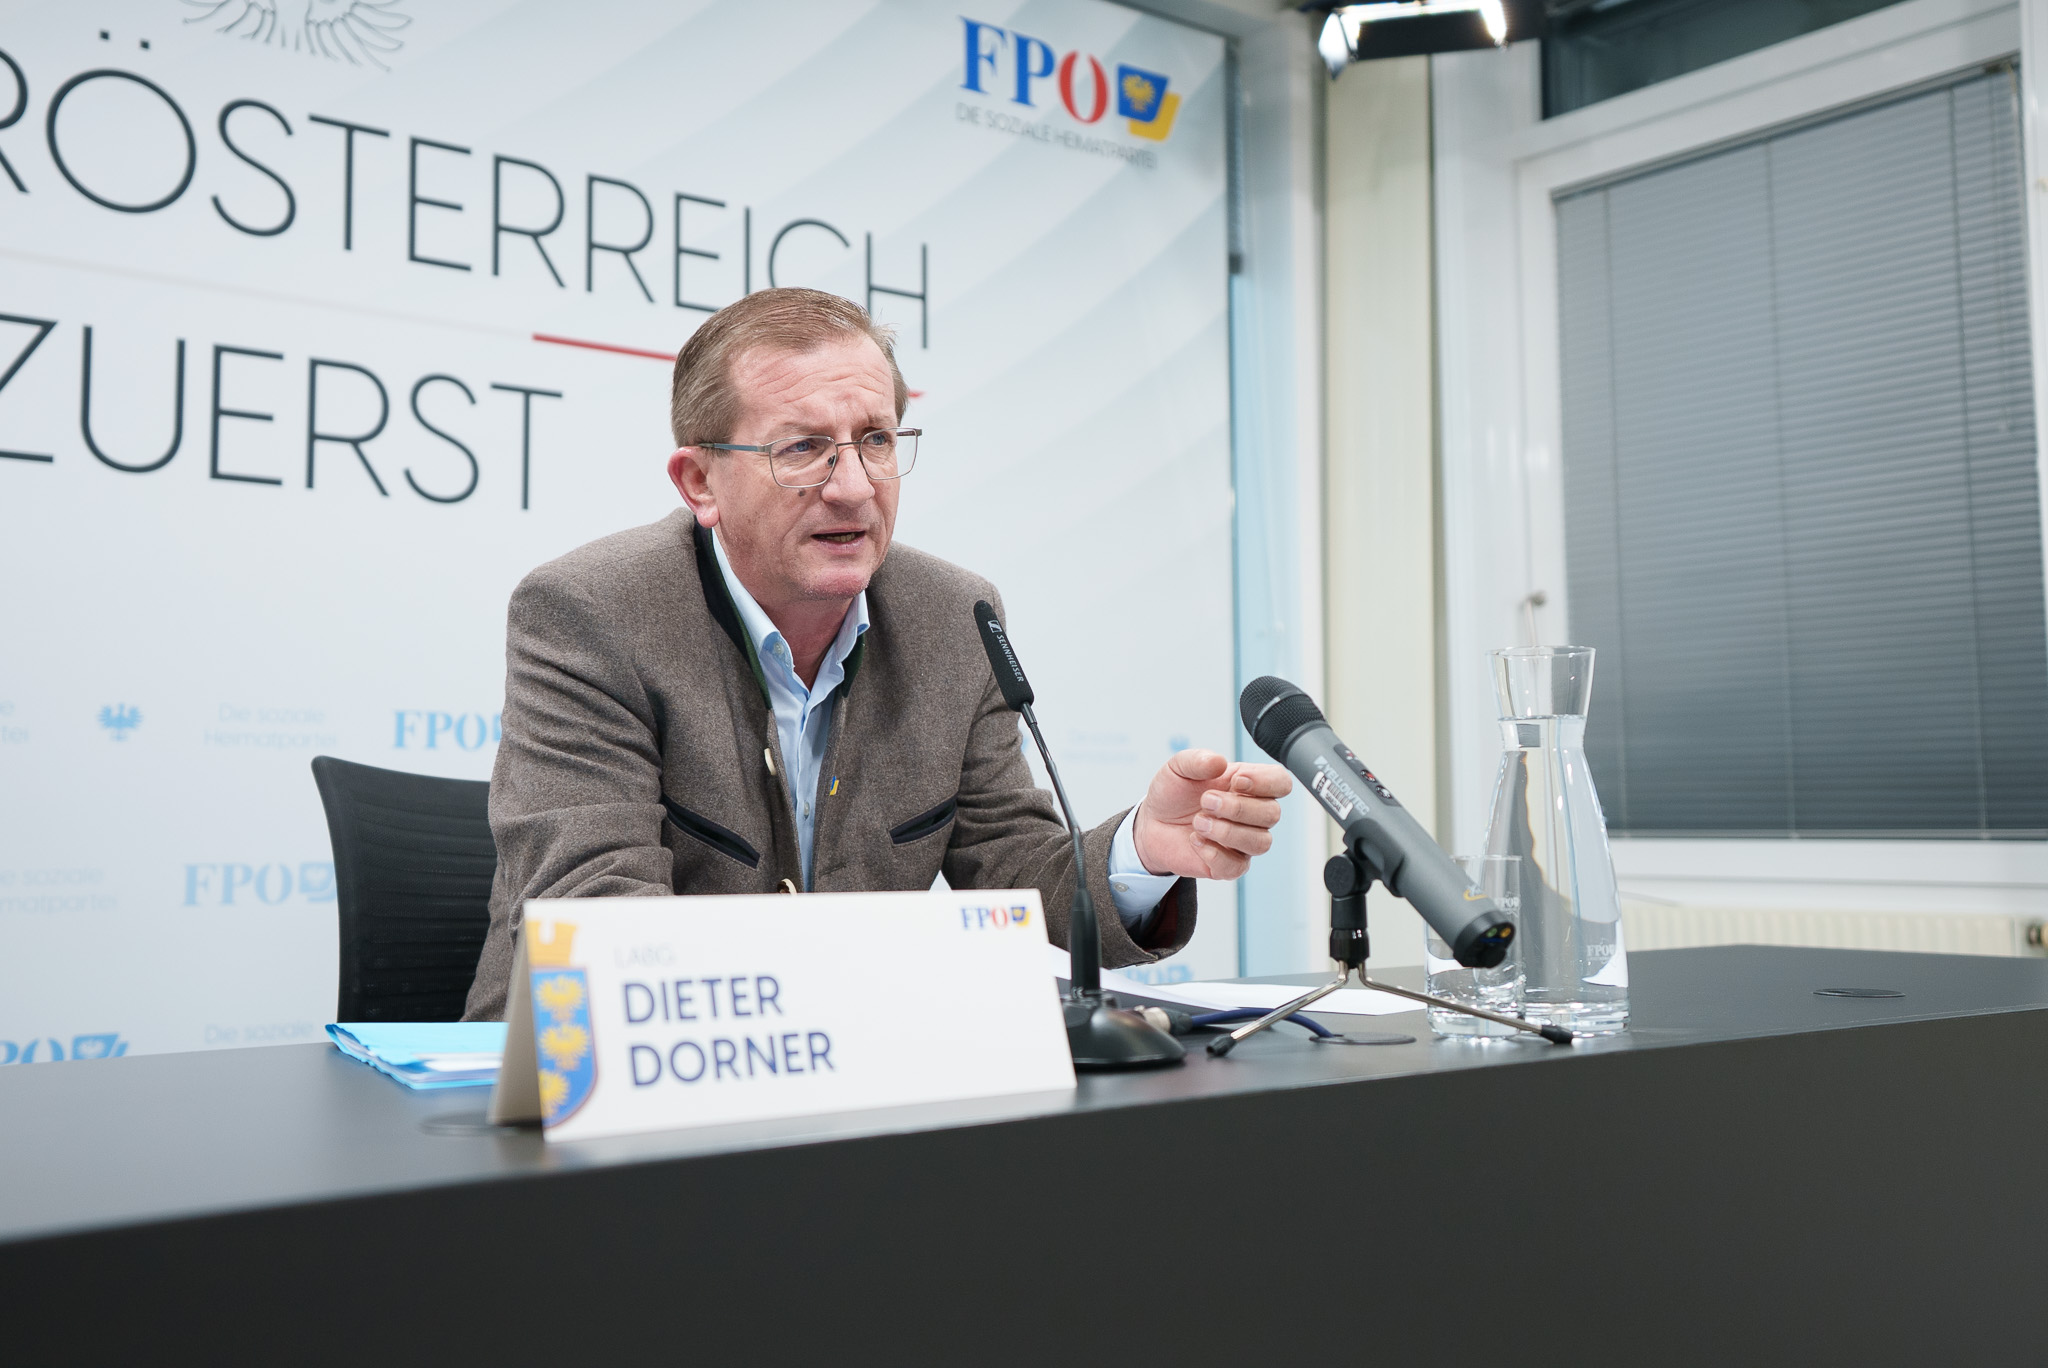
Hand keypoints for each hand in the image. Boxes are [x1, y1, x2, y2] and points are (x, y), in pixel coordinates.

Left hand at [1131, 750, 1292, 880]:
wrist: (1152, 824)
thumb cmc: (1173, 794)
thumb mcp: (1178, 768)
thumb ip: (1197, 760)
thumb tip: (1219, 762)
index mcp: (1247, 785)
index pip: (1280, 783)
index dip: (1265, 783)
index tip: (1236, 781)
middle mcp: (1251, 814)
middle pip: (1272, 814)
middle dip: (1237, 808)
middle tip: (1206, 801)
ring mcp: (1242, 842)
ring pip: (1261, 842)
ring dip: (1227, 832)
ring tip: (1199, 823)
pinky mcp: (1228, 865)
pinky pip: (1236, 866)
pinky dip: (1214, 853)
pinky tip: (1196, 841)